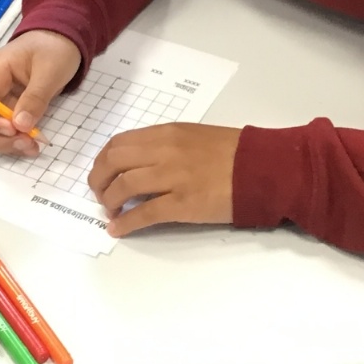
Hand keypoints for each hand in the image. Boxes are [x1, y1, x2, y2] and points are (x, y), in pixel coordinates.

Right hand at [0, 30, 82, 157]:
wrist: (63, 41)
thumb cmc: (54, 49)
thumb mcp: (50, 71)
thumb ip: (35, 98)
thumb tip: (20, 125)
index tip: (12, 130)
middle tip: (25, 143)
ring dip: (3, 144)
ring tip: (30, 147)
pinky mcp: (7, 109)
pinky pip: (1, 131)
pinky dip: (12, 141)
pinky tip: (31, 145)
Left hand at [88, 122, 241, 237]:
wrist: (264, 168)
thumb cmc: (235, 153)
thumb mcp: (195, 136)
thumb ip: (167, 145)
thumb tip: (141, 161)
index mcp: (167, 133)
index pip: (120, 143)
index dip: (103, 160)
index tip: (102, 173)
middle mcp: (165, 151)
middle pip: (113, 162)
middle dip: (99, 180)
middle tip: (100, 194)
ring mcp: (173, 178)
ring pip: (123, 187)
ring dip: (109, 201)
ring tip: (110, 211)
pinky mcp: (182, 204)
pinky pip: (143, 213)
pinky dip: (125, 223)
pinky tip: (117, 229)